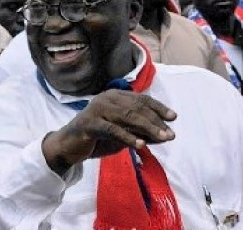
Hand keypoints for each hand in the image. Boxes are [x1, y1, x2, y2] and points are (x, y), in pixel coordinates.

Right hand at [42, 90, 175, 174]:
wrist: (69, 146)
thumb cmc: (97, 138)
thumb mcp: (122, 134)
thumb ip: (140, 132)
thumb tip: (164, 134)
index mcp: (113, 96)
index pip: (140, 99)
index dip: (158, 107)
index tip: (173, 117)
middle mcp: (105, 98)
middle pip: (136, 107)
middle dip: (156, 121)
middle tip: (171, 134)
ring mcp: (96, 109)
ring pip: (126, 116)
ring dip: (147, 128)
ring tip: (162, 138)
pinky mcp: (88, 123)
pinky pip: (112, 129)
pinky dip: (128, 137)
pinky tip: (140, 144)